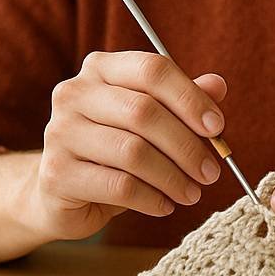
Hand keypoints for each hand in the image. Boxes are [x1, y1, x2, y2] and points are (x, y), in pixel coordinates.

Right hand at [26, 51, 227, 242]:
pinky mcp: (56, 174)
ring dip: (172, 177)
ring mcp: (60, 132)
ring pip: (133, 152)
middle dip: (186, 145)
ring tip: (192, 193)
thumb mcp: (149, 121)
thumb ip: (181, 100)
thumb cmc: (113, 150)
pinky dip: (151, 198)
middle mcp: (74, 94)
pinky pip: (118, 185)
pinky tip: (165, 206)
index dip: (190, 98)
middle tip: (211, 172)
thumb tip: (218, 85)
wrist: (60, 191)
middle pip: (144, 112)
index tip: (217, 127)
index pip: (152, 70)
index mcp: (100, 68)